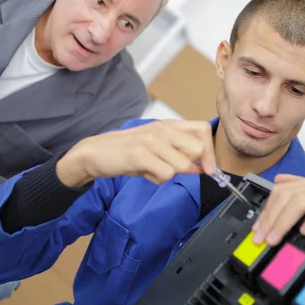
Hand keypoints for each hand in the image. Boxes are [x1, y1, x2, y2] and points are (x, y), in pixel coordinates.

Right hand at [57, 120, 215, 186]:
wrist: (95, 153)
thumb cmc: (127, 152)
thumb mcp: (157, 151)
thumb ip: (180, 155)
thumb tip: (203, 168)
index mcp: (168, 125)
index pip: (203, 130)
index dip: (209, 152)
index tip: (208, 169)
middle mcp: (162, 129)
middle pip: (197, 149)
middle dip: (188, 166)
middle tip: (169, 168)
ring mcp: (151, 140)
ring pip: (183, 164)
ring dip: (169, 174)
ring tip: (151, 170)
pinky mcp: (141, 154)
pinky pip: (166, 174)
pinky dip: (157, 179)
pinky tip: (144, 173)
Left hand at [251, 173, 304, 247]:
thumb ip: (301, 192)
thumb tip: (278, 182)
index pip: (282, 190)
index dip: (267, 209)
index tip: (258, 228)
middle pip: (288, 195)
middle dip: (271, 217)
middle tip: (262, 237)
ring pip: (301, 200)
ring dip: (284, 221)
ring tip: (275, 237)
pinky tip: (304, 231)